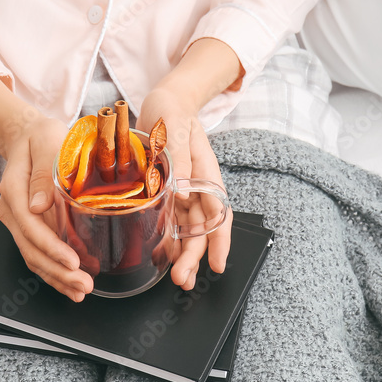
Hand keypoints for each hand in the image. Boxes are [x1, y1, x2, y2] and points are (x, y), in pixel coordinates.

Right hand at [0, 114, 94, 301]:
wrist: (29, 135)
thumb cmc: (41, 136)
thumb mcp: (47, 142)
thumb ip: (44, 172)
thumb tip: (39, 204)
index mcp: (13, 189)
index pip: (30, 225)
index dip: (50, 247)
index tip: (71, 261)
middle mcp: (12, 209)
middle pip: (31, 248)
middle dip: (57, 271)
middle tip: (83, 285)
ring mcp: (18, 220)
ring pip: (33, 256)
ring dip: (56, 277)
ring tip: (80, 290)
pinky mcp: (29, 226)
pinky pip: (38, 253)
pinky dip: (54, 271)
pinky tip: (71, 283)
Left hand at [137, 86, 231, 291]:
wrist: (163, 101)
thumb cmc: (172, 112)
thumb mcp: (175, 129)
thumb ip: (181, 160)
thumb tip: (182, 192)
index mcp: (206, 174)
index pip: (218, 214)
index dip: (219, 242)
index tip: (216, 265)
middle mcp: (197, 187)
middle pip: (201, 229)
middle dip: (195, 257)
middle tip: (183, 280)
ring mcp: (183, 191)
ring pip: (187, 230)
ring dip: (183, 254)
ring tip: (177, 277)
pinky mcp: (167, 191)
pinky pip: (171, 221)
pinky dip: (168, 240)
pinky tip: (162, 256)